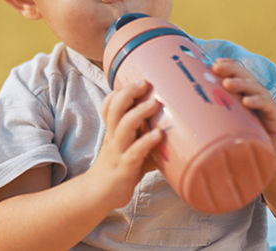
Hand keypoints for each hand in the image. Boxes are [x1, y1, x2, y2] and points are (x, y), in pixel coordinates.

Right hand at [88, 80, 163, 209]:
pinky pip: (134, 152)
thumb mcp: (130, 148)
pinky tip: (159, 135)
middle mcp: (114, 138)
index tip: (138, 81)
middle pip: (115, 109)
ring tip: (154, 103)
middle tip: (145, 83)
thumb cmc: (120, 169)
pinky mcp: (124, 168)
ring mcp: (118, 152)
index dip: (119, 92)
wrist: (99, 195)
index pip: (109, 106)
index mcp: (113, 131)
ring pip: (123, 126)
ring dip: (139, 113)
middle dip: (128, 93)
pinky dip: (146, 142)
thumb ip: (148, 137)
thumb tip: (176, 130)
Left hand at [211, 59, 275, 170]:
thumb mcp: (225, 130)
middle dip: (231, 69)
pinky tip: (248, 101)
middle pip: (245, 76)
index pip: (236, 75)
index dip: (227, 66)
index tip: (211, 63)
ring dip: (242, 83)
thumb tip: (175, 120)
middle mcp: (256, 98)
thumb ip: (209, 121)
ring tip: (228, 83)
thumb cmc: (243, 145)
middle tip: (216, 67)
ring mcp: (267, 107)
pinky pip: (269, 106)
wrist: (271, 163)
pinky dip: (259, 101)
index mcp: (243, 97)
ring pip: (256, 88)